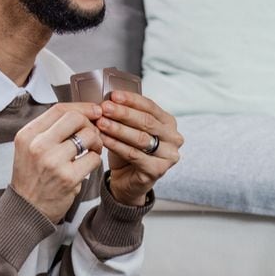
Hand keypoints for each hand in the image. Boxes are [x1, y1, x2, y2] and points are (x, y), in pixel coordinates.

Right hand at [11, 103, 103, 223]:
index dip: (82, 107)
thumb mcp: (30, 148)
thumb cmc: (33, 176)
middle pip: (75, 119)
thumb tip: (81, 113)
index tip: (95, 110)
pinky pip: (94, 159)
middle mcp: (38, 145)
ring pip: (88, 137)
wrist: (28, 208)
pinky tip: (87, 166)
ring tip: (92, 151)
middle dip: (90, 124)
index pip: (59, 109)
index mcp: (28, 134)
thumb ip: (50, 131)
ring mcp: (53, 161)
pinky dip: (96, 160)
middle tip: (93, 135)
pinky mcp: (68, 178)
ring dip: (97, 143)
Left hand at [96, 90, 182, 205]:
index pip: (151, 107)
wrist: (128, 180)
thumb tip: (109, 100)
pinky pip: (134, 154)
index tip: (113, 96)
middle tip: (105, 108)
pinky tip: (103, 138)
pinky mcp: (158, 170)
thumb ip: (126, 115)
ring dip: (118, 129)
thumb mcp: (130, 129)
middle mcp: (173, 139)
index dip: (131, 100)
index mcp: (169, 123)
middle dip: (123, 113)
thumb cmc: (129, 151)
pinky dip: (116, 145)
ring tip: (101, 122)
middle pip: (147, 122)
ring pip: (141, 138)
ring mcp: (168, 156)